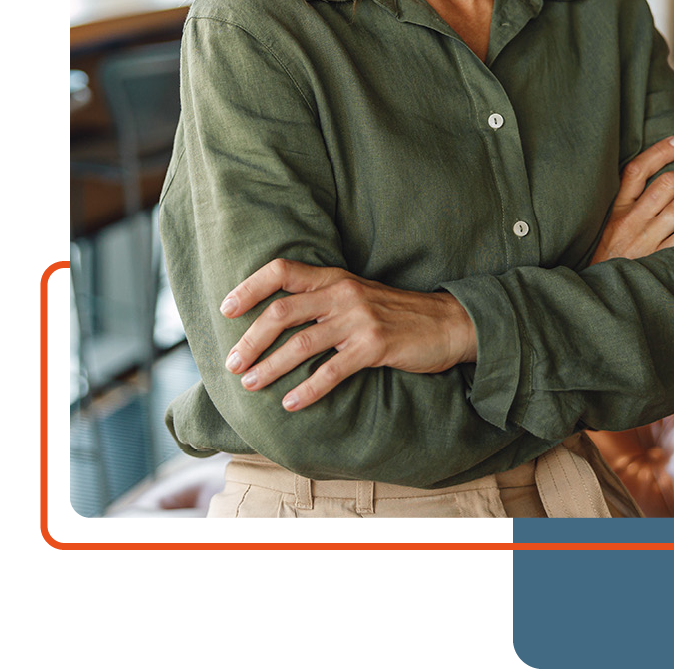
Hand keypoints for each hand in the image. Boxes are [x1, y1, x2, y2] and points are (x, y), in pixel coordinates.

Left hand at [219, 260, 476, 411]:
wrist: (447, 323)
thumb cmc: (394, 312)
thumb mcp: (356, 294)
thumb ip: (321, 299)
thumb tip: (275, 319)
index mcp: (334, 277)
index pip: (282, 270)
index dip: (250, 286)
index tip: (226, 309)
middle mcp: (342, 293)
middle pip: (282, 311)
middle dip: (251, 338)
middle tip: (232, 363)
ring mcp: (359, 319)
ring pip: (302, 343)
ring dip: (271, 366)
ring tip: (251, 385)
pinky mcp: (375, 347)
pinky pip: (332, 370)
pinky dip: (308, 388)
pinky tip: (291, 403)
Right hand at [590, 133, 673, 264]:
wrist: (598, 296)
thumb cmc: (606, 259)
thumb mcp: (605, 228)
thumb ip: (627, 208)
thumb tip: (662, 186)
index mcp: (615, 208)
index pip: (637, 170)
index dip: (660, 151)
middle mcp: (629, 220)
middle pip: (669, 184)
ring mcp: (644, 240)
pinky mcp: (657, 261)